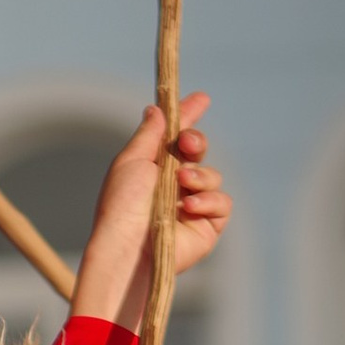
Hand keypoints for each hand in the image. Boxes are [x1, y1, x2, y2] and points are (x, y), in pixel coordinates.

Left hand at [68, 95, 228, 334]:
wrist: (129, 247)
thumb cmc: (122, 206)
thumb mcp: (131, 161)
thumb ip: (149, 134)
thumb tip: (156, 108)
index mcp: (155, 168)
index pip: (178, 137)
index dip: (189, 116)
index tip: (202, 98)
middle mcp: (174, 186)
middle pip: (199, 151)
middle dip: (197, 141)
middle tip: (188, 143)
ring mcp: (192, 206)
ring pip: (213, 175)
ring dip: (200, 175)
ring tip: (182, 184)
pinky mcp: (207, 227)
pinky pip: (222, 203)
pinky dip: (208, 201)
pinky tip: (188, 208)